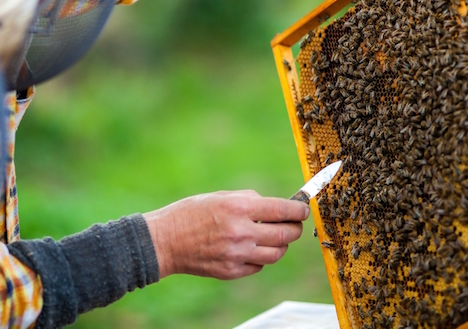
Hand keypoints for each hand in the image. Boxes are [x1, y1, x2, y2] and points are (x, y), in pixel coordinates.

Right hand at [143, 190, 309, 279]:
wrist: (165, 241)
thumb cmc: (190, 213)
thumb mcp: (219, 196)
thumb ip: (249, 200)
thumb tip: (274, 207)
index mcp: (239, 208)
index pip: (283, 210)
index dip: (299, 210)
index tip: (303, 209)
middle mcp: (242, 232)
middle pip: (286, 234)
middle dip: (295, 228)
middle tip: (294, 224)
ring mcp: (237, 254)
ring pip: (276, 254)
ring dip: (281, 245)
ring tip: (274, 238)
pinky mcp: (232, 271)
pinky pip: (259, 266)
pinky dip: (260, 258)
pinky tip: (251, 249)